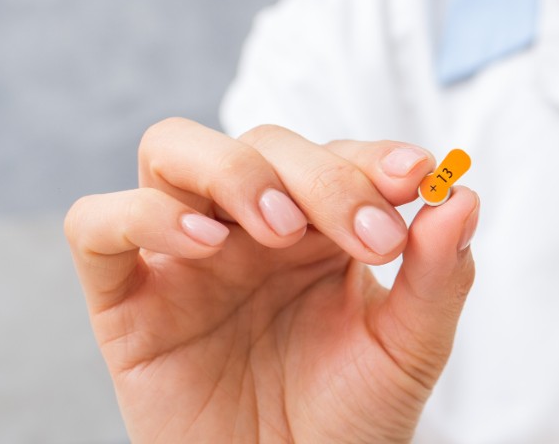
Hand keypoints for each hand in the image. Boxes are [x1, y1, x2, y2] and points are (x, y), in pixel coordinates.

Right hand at [65, 119, 478, 442]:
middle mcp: (248, 226)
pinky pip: (97, 222)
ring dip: (233, 170)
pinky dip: (141, 213)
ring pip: (172, 150)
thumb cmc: (349, 421)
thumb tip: (462, 194)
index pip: (338, 155)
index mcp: (319, 227)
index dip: (374, 157)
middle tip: (370, 236)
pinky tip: (203, 242)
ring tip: (282, 230)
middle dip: (322, 175)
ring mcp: (184, 255)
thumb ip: (438, 275)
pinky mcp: (125, 299)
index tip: (419, 176)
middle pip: (263, 143)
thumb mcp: (408, 350)